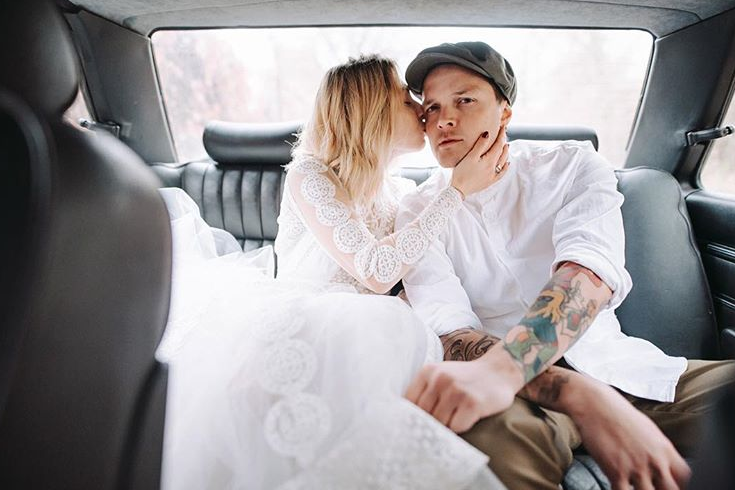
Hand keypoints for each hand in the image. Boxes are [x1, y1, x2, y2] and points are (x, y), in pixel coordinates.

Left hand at [404, 347, 522, 432]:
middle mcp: (440, 379)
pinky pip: (456, 427)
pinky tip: (468, 416)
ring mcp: (456, 391)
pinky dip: (461, 426)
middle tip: (442, 420)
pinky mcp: (472, 403)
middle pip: (424, 415)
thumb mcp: (440, 375)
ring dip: (447, 425)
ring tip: (457, 415)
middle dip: (431, 421)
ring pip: (439, 423)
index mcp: (428, 371)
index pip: (409, 402)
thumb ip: (423, 390)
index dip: (413, 415)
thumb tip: (405, 418)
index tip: (418, 421)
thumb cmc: (466, 378)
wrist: (499, 371)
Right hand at [450, 126, 509, 197]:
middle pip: (502, 152)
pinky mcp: (489, 181)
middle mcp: (493, 167)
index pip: (498, 144)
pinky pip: (501, 173)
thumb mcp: (470, 156)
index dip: (501, 134)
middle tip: (504, 133)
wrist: (459, 189)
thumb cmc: (462, 172)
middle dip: (503, 141)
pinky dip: (505, 167)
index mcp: (489, 160)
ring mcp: (492, 175)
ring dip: (506, 152)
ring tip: (506, 145)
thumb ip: (480, 145)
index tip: (503, 126)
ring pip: (503, 162)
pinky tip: (507, 163)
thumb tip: (488, 133)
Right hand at [568, 380, 690, 489]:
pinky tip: (619, 486)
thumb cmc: (619, 414)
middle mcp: (655, 461)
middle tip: (653, 486)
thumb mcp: (649, 430)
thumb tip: (665, 465)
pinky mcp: (616, 472)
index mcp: (665, 450)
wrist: (595, 404)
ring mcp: (636, 468)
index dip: (682, 485)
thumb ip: (660, 451)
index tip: (672, 485)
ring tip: (635, 486)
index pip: (687, 477)